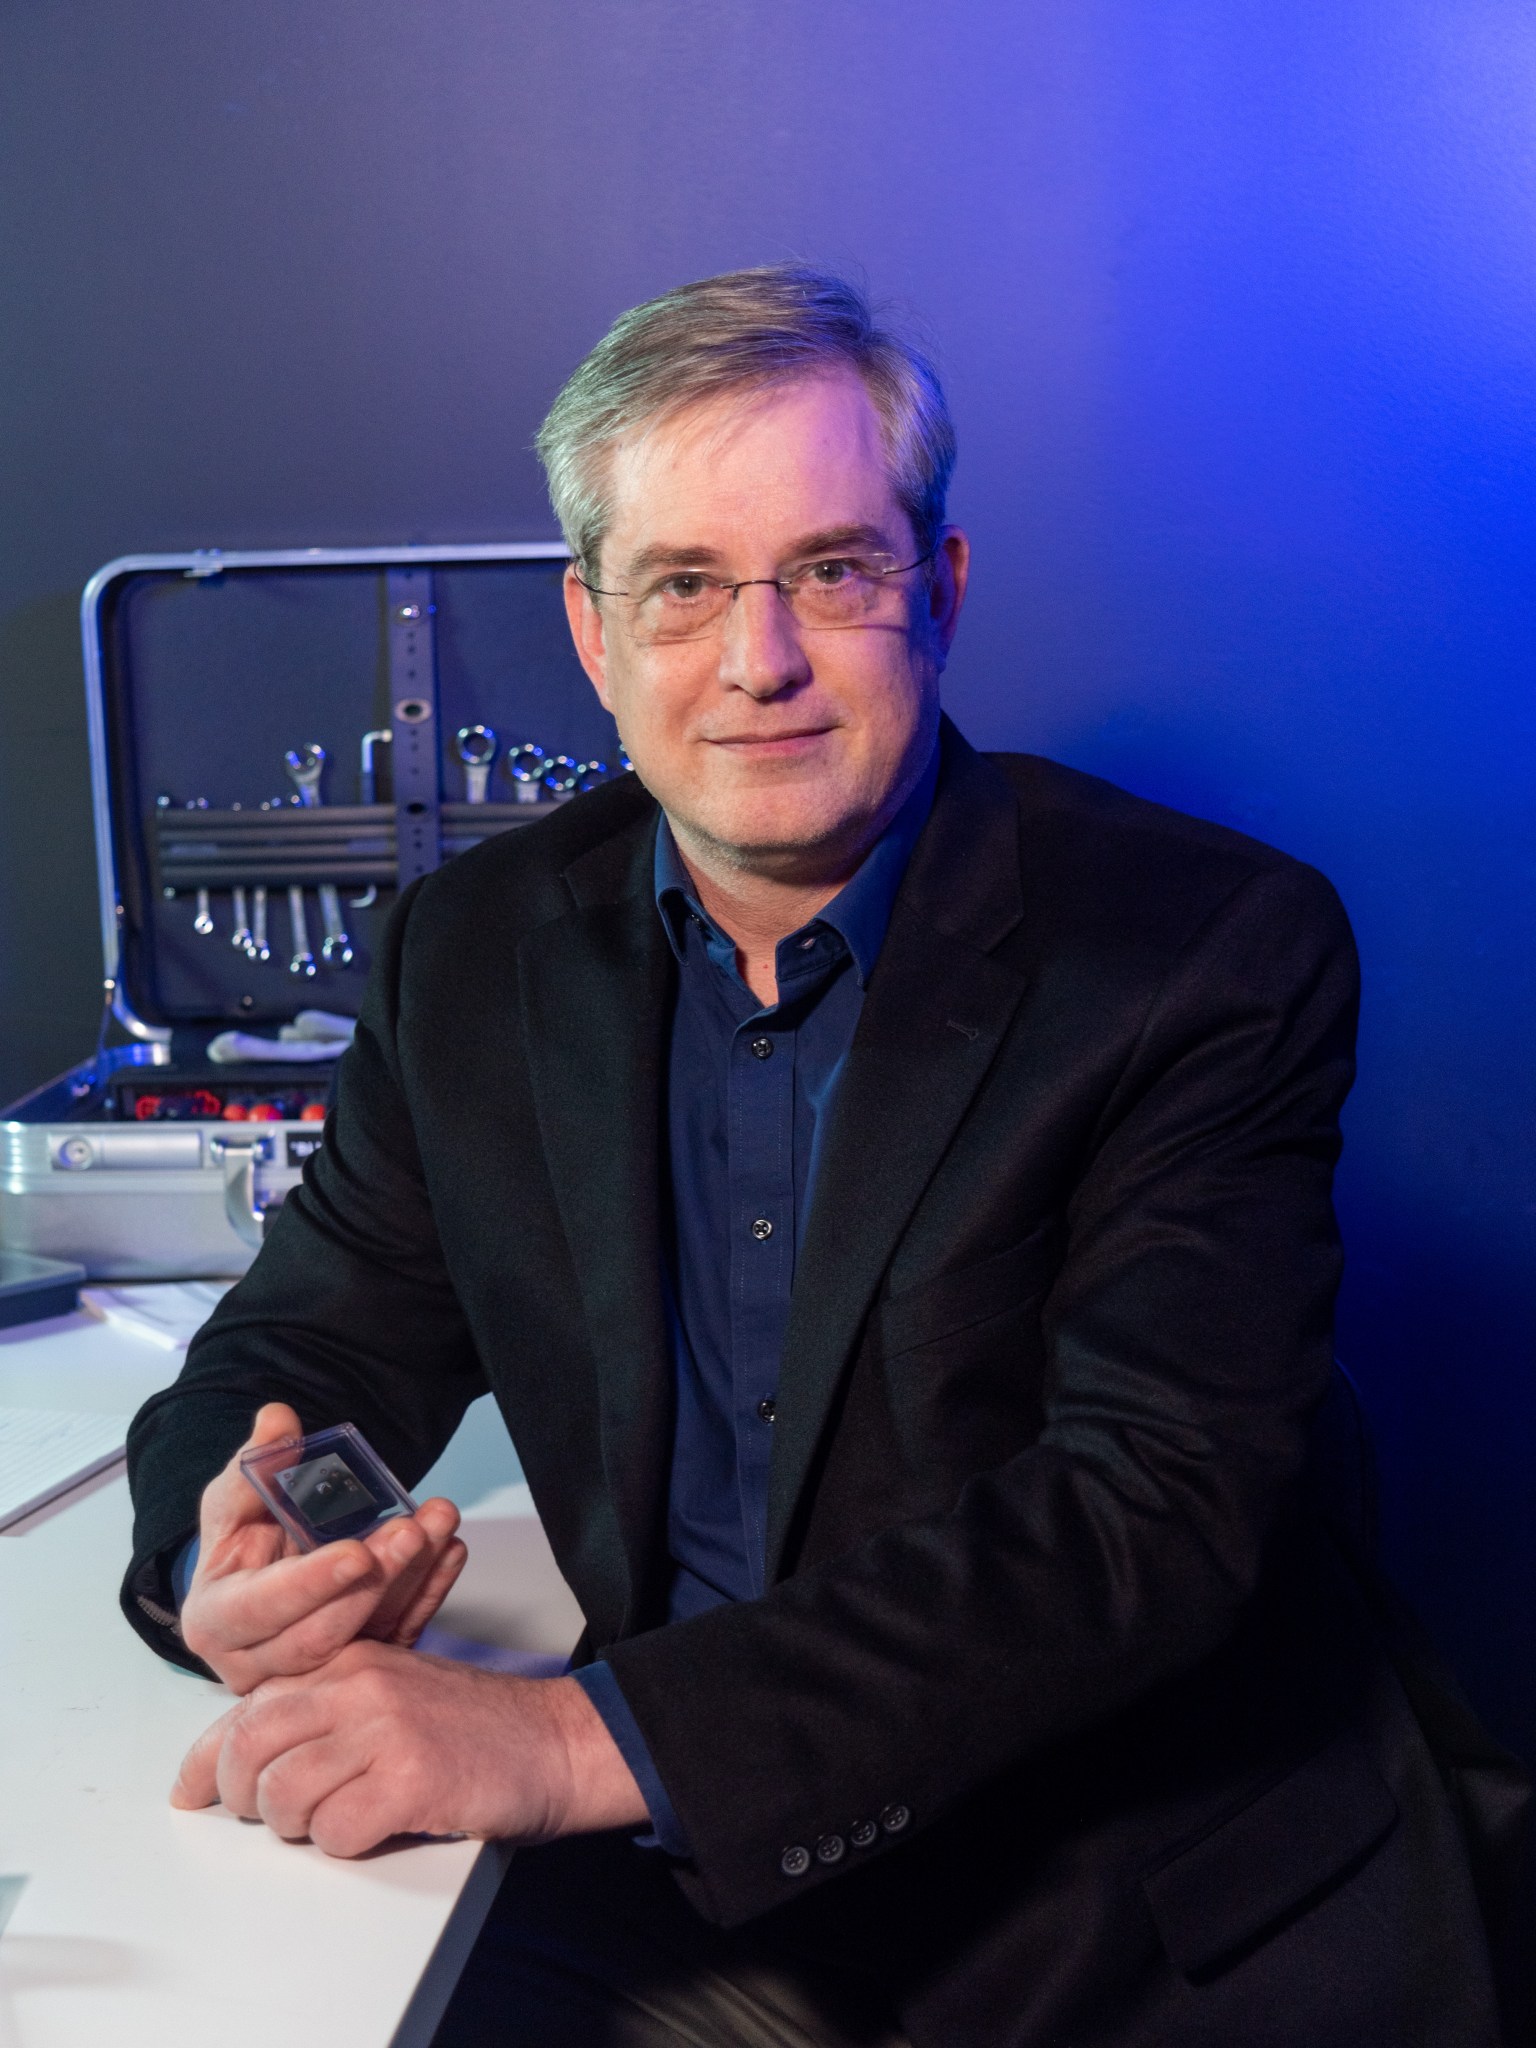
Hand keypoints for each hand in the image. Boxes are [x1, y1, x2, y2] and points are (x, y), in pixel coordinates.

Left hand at [170, 1641, 647, 1855]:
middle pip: (248, 1748)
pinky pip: (335, 1831)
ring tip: (337, 1819)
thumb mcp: (391, 1694)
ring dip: (299, 1827)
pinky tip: (378, 1826)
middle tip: (269, 1817)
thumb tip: (244, 1757)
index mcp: (350, 1660)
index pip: (247, 1706)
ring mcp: (385, 1728)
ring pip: (283, 1796)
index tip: (190, 1790)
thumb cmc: (474, 1727)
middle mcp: (360, 1684)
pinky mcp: (410, 1778)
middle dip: (242, 1797)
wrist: (555, 1741)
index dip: (204, 1759)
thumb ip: (325, 1710)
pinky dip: (345, 1844)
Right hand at [180, 1403, 467, 1694]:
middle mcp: (257, 1660)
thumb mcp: (236, 1499)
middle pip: (322, 1634)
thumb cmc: (241, 1541)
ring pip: (367, 1639)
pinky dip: (428, 1595)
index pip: (263, 1608)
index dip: (311, 1583)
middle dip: (376, 1582)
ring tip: (442, 1529)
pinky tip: (452, 1552)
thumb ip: (256, 1464)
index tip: (357, 1551)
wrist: (256, 1581)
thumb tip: (278, 1419)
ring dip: (412, 1582)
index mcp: (216, 1619)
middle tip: (414, 1531)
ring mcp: (307, 1676)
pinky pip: (396, 1639)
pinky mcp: (351, 1671)